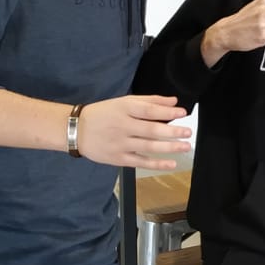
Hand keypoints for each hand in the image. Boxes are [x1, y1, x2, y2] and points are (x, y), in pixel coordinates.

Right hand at [75, 95, 192, 169]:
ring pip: (148, 147)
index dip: (167, 111)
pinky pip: (140, 162)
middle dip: (172, 132)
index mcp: (123, 109)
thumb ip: (149, 101)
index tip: (183, 112)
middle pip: (151, 130)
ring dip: (169, 148)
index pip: (149, 110)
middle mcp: (122, 126)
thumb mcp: (123, 102)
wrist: (76, 130)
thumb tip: (173, 101)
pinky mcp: (118, 158)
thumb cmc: (103, 114)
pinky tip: (171, 163)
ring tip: (185, 146)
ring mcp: (120, 144)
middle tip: (188, 132)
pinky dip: (156, 164)